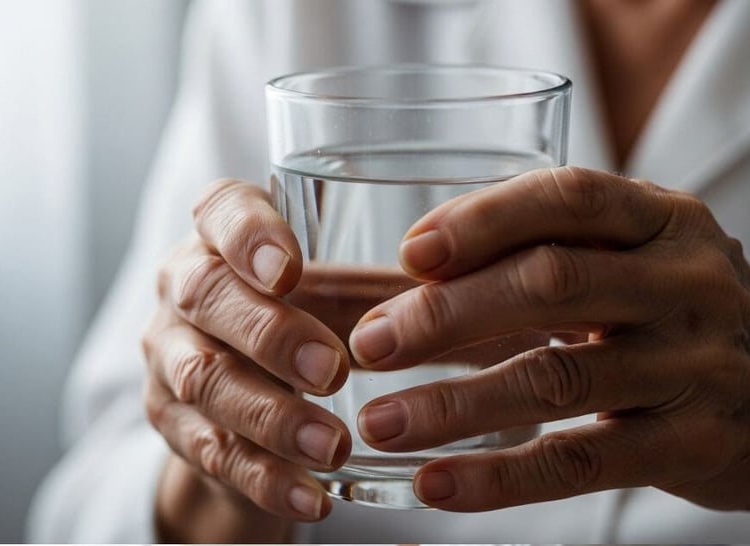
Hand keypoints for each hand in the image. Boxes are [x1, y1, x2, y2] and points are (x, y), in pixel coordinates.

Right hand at [142, 179, 350, 540]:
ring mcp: (169, 356)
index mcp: (224, 236)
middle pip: (206, 295)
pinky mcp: (173, 423)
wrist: (245, 402)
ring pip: (204, 379)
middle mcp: (184, 287)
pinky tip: (313, 497)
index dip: (248, 235)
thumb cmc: (303, 325)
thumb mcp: (338, 299)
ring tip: (332, 444)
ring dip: (270, 415)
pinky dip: (264, 476)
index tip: (289, 270)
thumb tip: (467, 298)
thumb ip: (384, 294)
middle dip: (269, 334)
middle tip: (332, 369)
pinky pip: (211, 450)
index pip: (221, 211)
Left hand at [349, 167, 749, 511]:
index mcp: (661, 221)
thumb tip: (419, 268)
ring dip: (454, 405)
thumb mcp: (625, 258)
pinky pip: (580, 463)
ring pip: (556, 380)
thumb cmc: (666, 310)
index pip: (569, 199)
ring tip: (381, 422)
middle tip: (372, 344)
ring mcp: (695, 365)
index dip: (484, 220)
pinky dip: (499, 477)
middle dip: (448, 315)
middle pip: (552, 284)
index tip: (411, 254)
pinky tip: (436, 483)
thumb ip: (541, 250)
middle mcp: (685, 283)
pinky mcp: (692, 444)